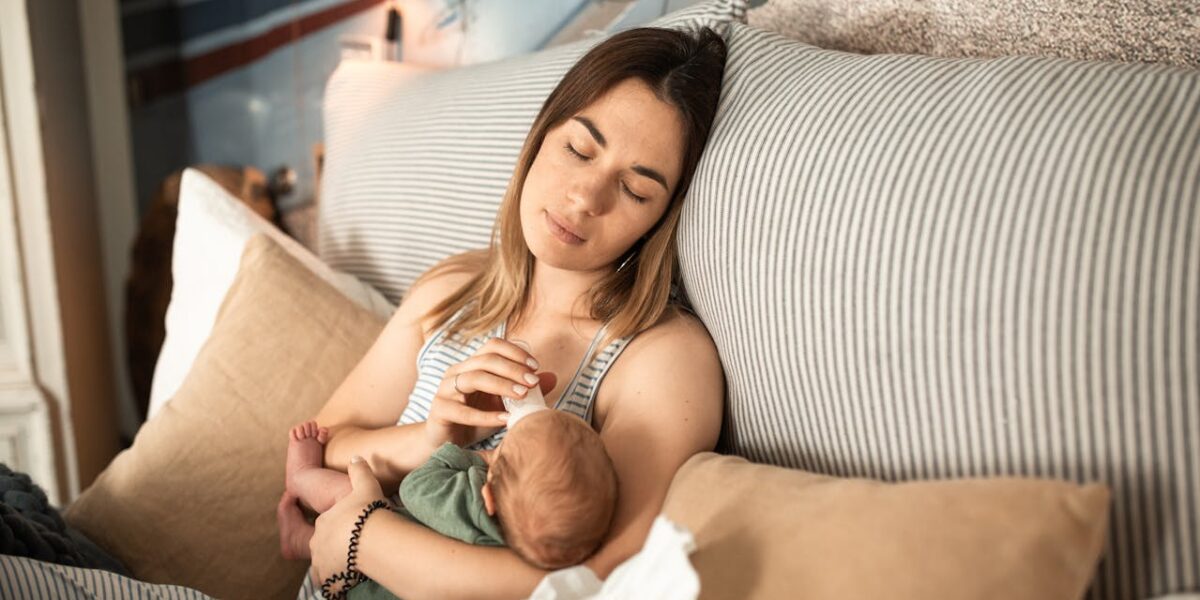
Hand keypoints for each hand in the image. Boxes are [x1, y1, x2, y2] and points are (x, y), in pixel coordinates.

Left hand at [309, 457, 385, 586]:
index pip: (327, 523)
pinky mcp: (329, 578)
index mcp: (324, 522)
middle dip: (336, 544)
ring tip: (350, 563)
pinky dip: (336, 582)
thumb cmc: (368, 512)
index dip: (341, 524)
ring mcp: (322, 562)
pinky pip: (329, 583)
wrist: (373, 539)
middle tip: (353, 544)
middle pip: (324, 544)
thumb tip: (356, 457)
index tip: (354, 525)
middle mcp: (318, 543)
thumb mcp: (366, 486)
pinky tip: (348, 579)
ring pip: (324, 564)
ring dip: (334, 563)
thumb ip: (359, 470)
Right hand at [424, 338, 556, 448]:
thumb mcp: (503, 405)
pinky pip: (463, 411)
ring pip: (474, 378)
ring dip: (501, 385)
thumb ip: (525, 390)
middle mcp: (456, 372)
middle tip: (532, 381)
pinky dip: (487, 415)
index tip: (535, 366)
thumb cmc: (475, 420)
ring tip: (522, 395)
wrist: (446, 444)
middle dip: (512, 368)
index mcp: (471, 365)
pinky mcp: (439, 410)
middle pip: (485, 359)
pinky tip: (506, 420)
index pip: (492, 346)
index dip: (515, 352)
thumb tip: (553, 377)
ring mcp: (445, 390)